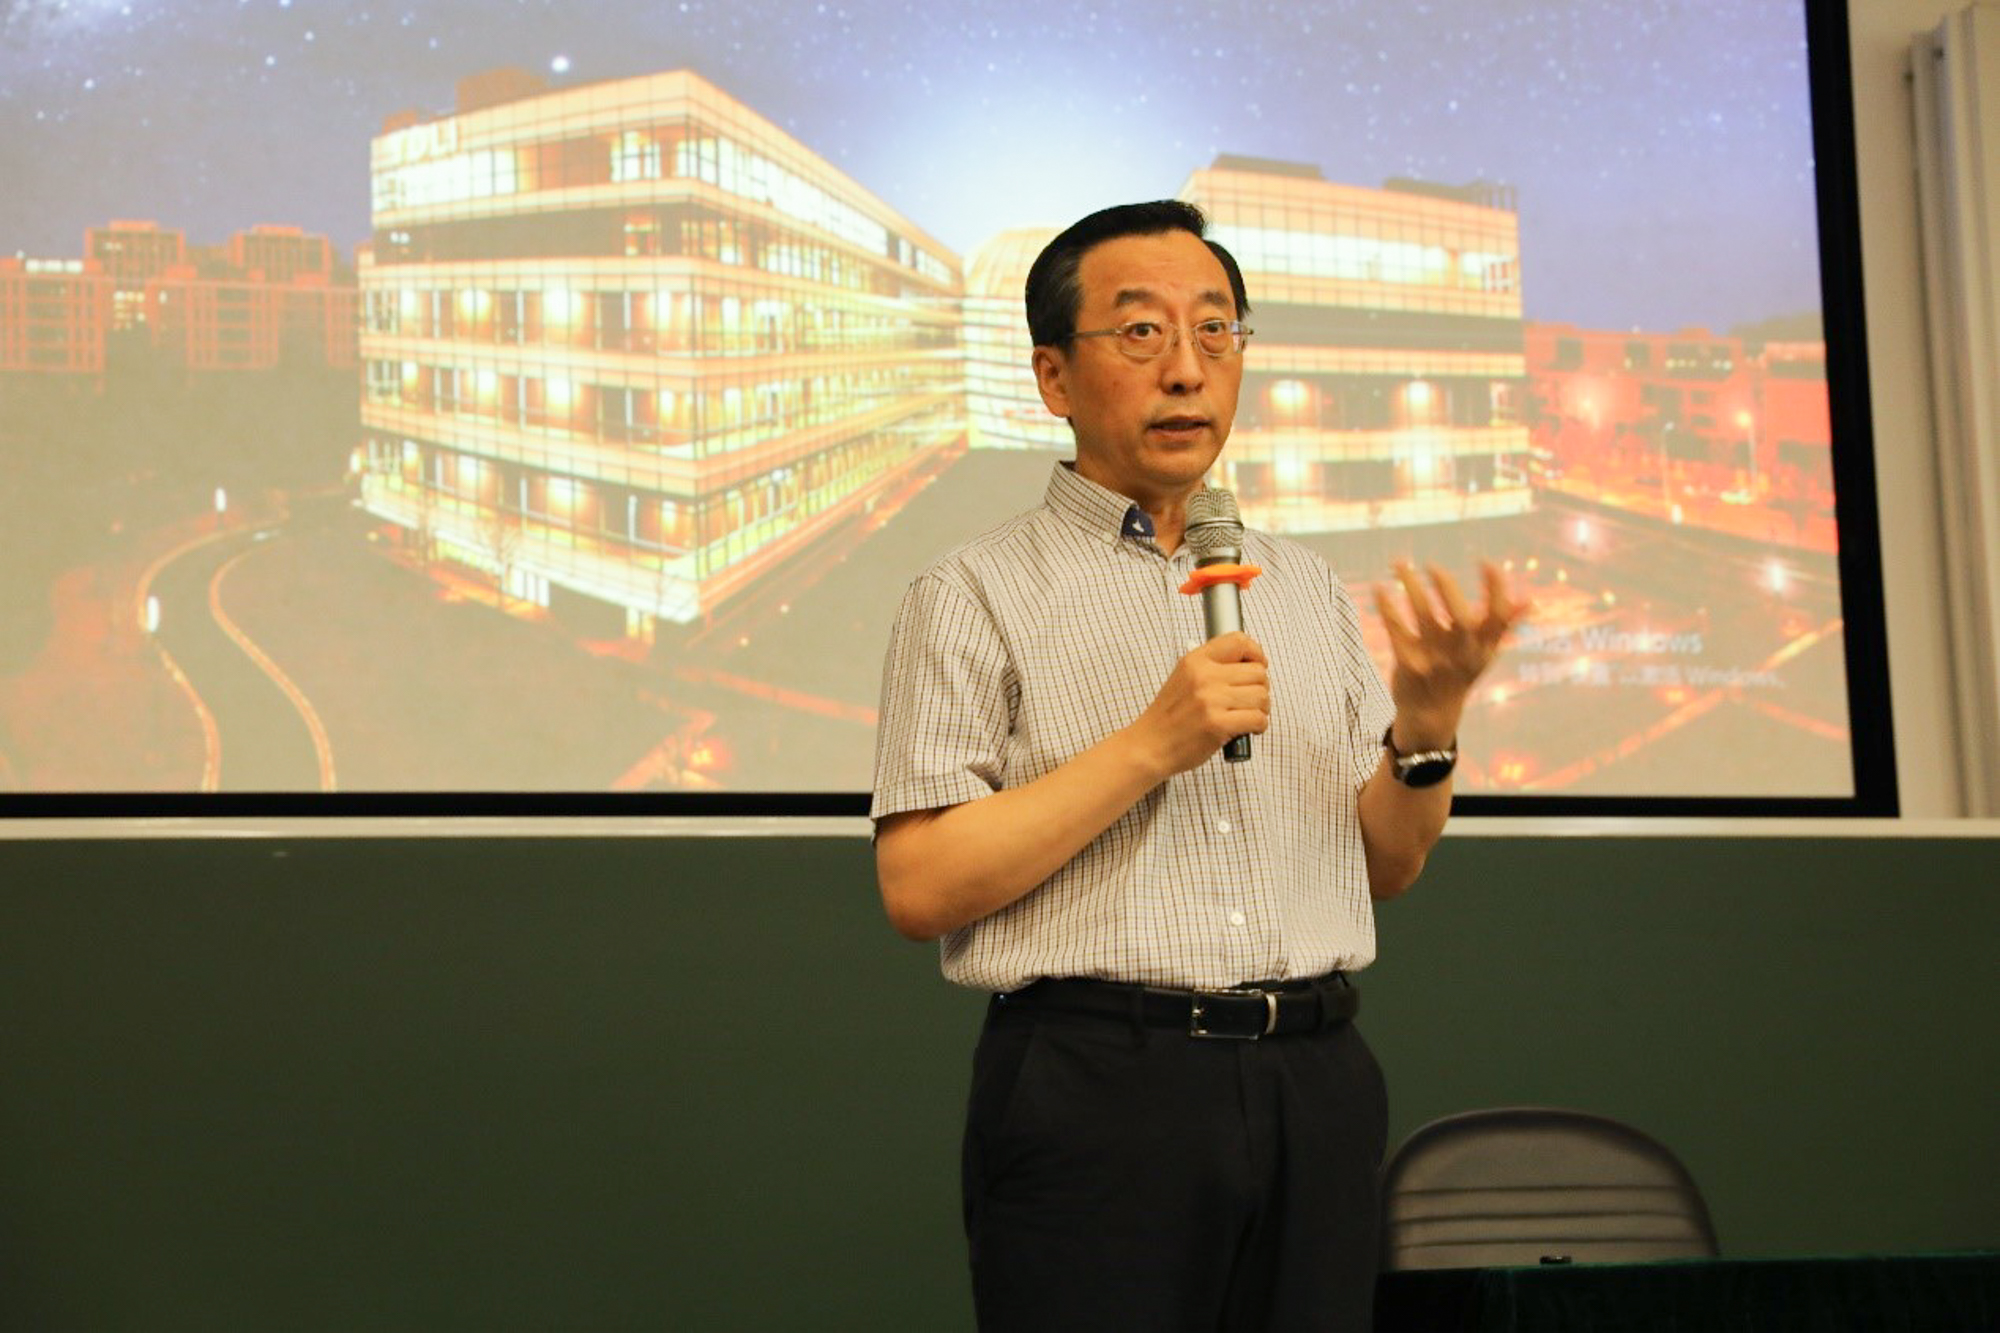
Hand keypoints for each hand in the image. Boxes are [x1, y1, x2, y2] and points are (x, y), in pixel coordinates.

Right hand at [1129, 632, 1269, 777]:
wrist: (1149, 746)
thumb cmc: (1169, 717)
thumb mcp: (1184, 678)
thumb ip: (1212, 667)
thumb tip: (1250, 664)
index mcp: (1196, 661)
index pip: (1239, 641)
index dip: (1257, 653)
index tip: (1258, 665)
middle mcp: (1204, 676)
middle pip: (1258, 672)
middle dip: (1261, 688)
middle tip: (1251, 701)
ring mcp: (1211, 700)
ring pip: (1262, 696)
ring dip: (1262, 709)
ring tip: (1249, 716)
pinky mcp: (1218, 724)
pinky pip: (1258, 719)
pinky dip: (1259, 726)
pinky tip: (1248, 729)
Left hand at [1373, 561, 1529, 748]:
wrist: (1431, 715)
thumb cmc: (1461, 675)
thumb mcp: (1486, 654)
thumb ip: (1504, 626)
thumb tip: (1529, 601)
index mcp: (1483, 647)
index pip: (1498, 617)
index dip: (1496, 589)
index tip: (1486, 562)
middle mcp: (1461, 653)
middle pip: (1460, 619)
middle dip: (1447, 589)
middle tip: (1433, 566)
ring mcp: (1434, 659)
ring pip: (1423, 617)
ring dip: (1412, 586)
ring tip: (1399, 563)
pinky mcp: (1408, 663)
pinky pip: (1397, 630)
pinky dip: (1387, 607)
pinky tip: (1379, 587)